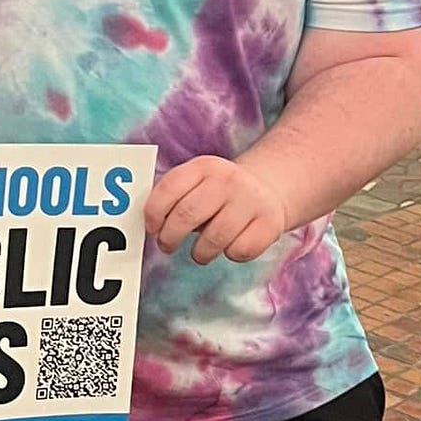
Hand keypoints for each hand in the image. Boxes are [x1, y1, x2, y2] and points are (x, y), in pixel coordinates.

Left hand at [144, 157, 289, 266]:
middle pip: (187, 214)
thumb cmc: (219, 195)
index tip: (151, 228)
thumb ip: (173, 198)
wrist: (268, 190)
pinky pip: (239, 251)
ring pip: (214, 239)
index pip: (169, 188)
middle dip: (170, 237)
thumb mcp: (197, 183)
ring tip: (200, 252)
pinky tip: (230, 245)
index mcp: (204, 167)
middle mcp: (228, 180)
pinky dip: (230, 254)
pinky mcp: (269, 223)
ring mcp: (251, 200)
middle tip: (167, 246)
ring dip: (200, 253)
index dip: (154, 212)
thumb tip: (151, 226)